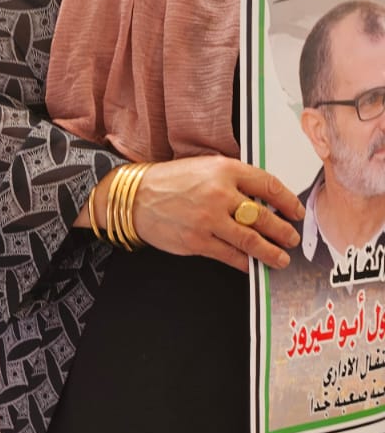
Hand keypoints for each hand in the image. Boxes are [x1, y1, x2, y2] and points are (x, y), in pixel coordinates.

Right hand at [120, 157, 304, 274]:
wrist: (135, 198)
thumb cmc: (169, 182)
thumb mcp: (206, 167)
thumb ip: (234, 180)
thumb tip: (262, 200)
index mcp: (225, 171)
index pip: (268, 185)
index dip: (287, 202)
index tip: (296, 212)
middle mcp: (219, 194)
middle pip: (263, 217)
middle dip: (283, 231)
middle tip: (292, 238)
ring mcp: (208, 220)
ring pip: (250, 240)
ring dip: (270, 252)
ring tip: (281, 258)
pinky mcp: (197, 241)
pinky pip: (229, 255)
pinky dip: (244, 262)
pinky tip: (251, 265)